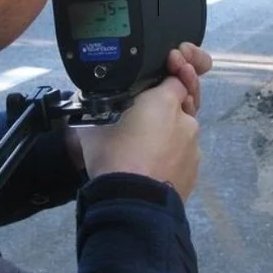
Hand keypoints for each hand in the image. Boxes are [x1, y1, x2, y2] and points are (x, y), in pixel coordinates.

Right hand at [64, 43, 211, 173]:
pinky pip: (183, 155)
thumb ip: (94, 112)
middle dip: (169, 105)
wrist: (132, 203)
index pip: (177, 78)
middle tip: (146, 114)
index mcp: (165, 102)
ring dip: (168, 133)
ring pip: (183, 132)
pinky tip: (153, 163)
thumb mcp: (93, 126)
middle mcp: (186, 121)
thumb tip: (79, 113)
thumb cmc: (113, 157)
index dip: (172, 72)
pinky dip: (171, 155)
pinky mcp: (193, 172)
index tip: (165, 70)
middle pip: (183, 104)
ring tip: (144, 144)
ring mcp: (193, 149)